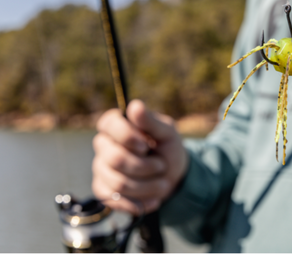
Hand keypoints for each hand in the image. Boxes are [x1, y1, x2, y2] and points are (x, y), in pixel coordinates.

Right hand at [92, 100, 187, 214]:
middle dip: (144, 167)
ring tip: (163, 183)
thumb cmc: (168, 148)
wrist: (173, 176)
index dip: (127, 137)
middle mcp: (104, 144)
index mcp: (117, 123)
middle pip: (114, 159)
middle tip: (161, 166)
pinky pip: (114, 200)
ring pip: (117, 183)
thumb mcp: (167, 132)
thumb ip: (150, 121)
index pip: (109, 124)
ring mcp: (101, 168)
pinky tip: (154, 199)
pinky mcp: (103, 190)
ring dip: (147, 186)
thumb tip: (135, 105)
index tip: (146, 145)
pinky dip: (139, 202)